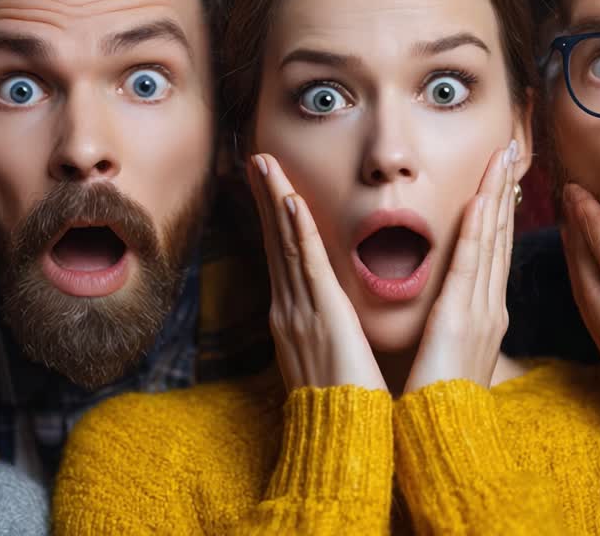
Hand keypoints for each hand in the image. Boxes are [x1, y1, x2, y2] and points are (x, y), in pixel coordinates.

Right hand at [248, 153, 385, 390]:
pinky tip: (290, 203)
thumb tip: (329, 321)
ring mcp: (300, 311)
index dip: (276, 218)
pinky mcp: (321, 316)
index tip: (273, 186)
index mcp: (295, 318)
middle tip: (257, 158)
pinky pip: (307, 266)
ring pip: (286, 244)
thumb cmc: (342, 409)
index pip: (284, 257)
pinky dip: (298, 233)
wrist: (340, 442)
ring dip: (276, 200)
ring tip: (265, 163)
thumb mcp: (328, 363)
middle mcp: (289, 310)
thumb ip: (326, 335)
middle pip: (276, 242)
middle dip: (267, 197)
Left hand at [404, 142, 516, 391]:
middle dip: (504, 190)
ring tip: (502, 155)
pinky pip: (470, 266)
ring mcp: (480, 311)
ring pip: (491, 241)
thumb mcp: (449, 356)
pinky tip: (482, 200)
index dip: (499, 208)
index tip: (500, 173)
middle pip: (500, 236)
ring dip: (496, 195)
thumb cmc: (441, 403)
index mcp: (483, 314)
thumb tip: (446, 312)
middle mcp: (489, 306)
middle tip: (511, 147)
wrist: (446, 442)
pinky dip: (478, 230)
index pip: (493, 249)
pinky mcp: (461, 320)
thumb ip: (450, 328)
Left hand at [562, 183, 599, 493]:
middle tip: (569, 198)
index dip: (597, 230)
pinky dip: (590, 292)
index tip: (579, 195)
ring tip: (574, 225)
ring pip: (587, 310)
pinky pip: (598, 328)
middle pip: (590, 289)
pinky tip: (591, 271)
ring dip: (578, 265)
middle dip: (577, 240)